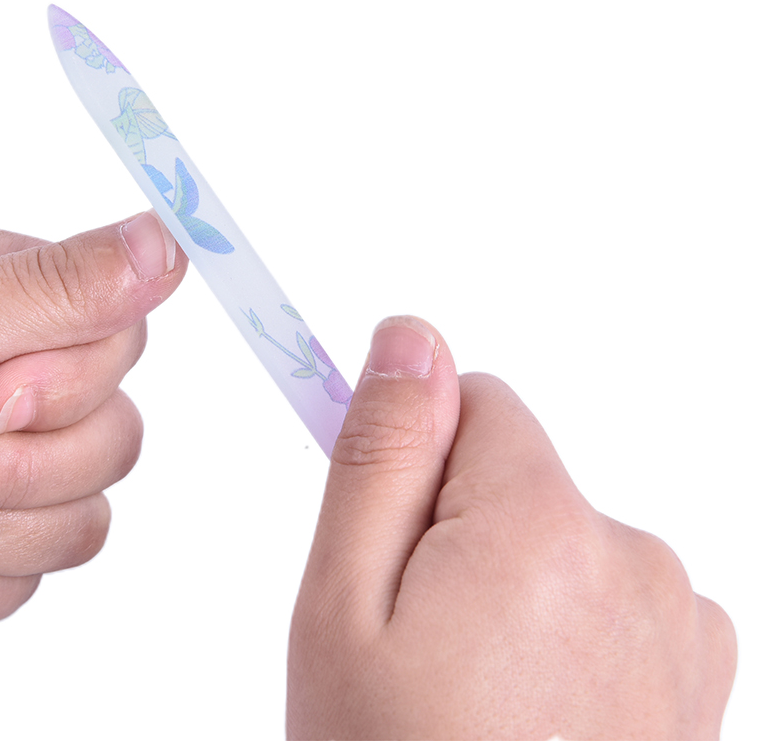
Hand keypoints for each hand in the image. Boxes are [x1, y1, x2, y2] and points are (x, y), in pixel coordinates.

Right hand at [288, 317, 735, 739]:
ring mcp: (682, 625)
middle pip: (517, 475)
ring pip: (557, 538)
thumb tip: (410, 338)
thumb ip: (382, 457)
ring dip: (507, 587)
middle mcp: (637, 560)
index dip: (413, 458)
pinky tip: (530, 717)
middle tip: (414, 644)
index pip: (476, 401)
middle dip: (455, 530)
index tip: (382, 529)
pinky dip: (563, 633)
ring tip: (470, 695)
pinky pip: (607, 598)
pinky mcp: (697, 677)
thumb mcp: (344, 609)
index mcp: (544, 524)